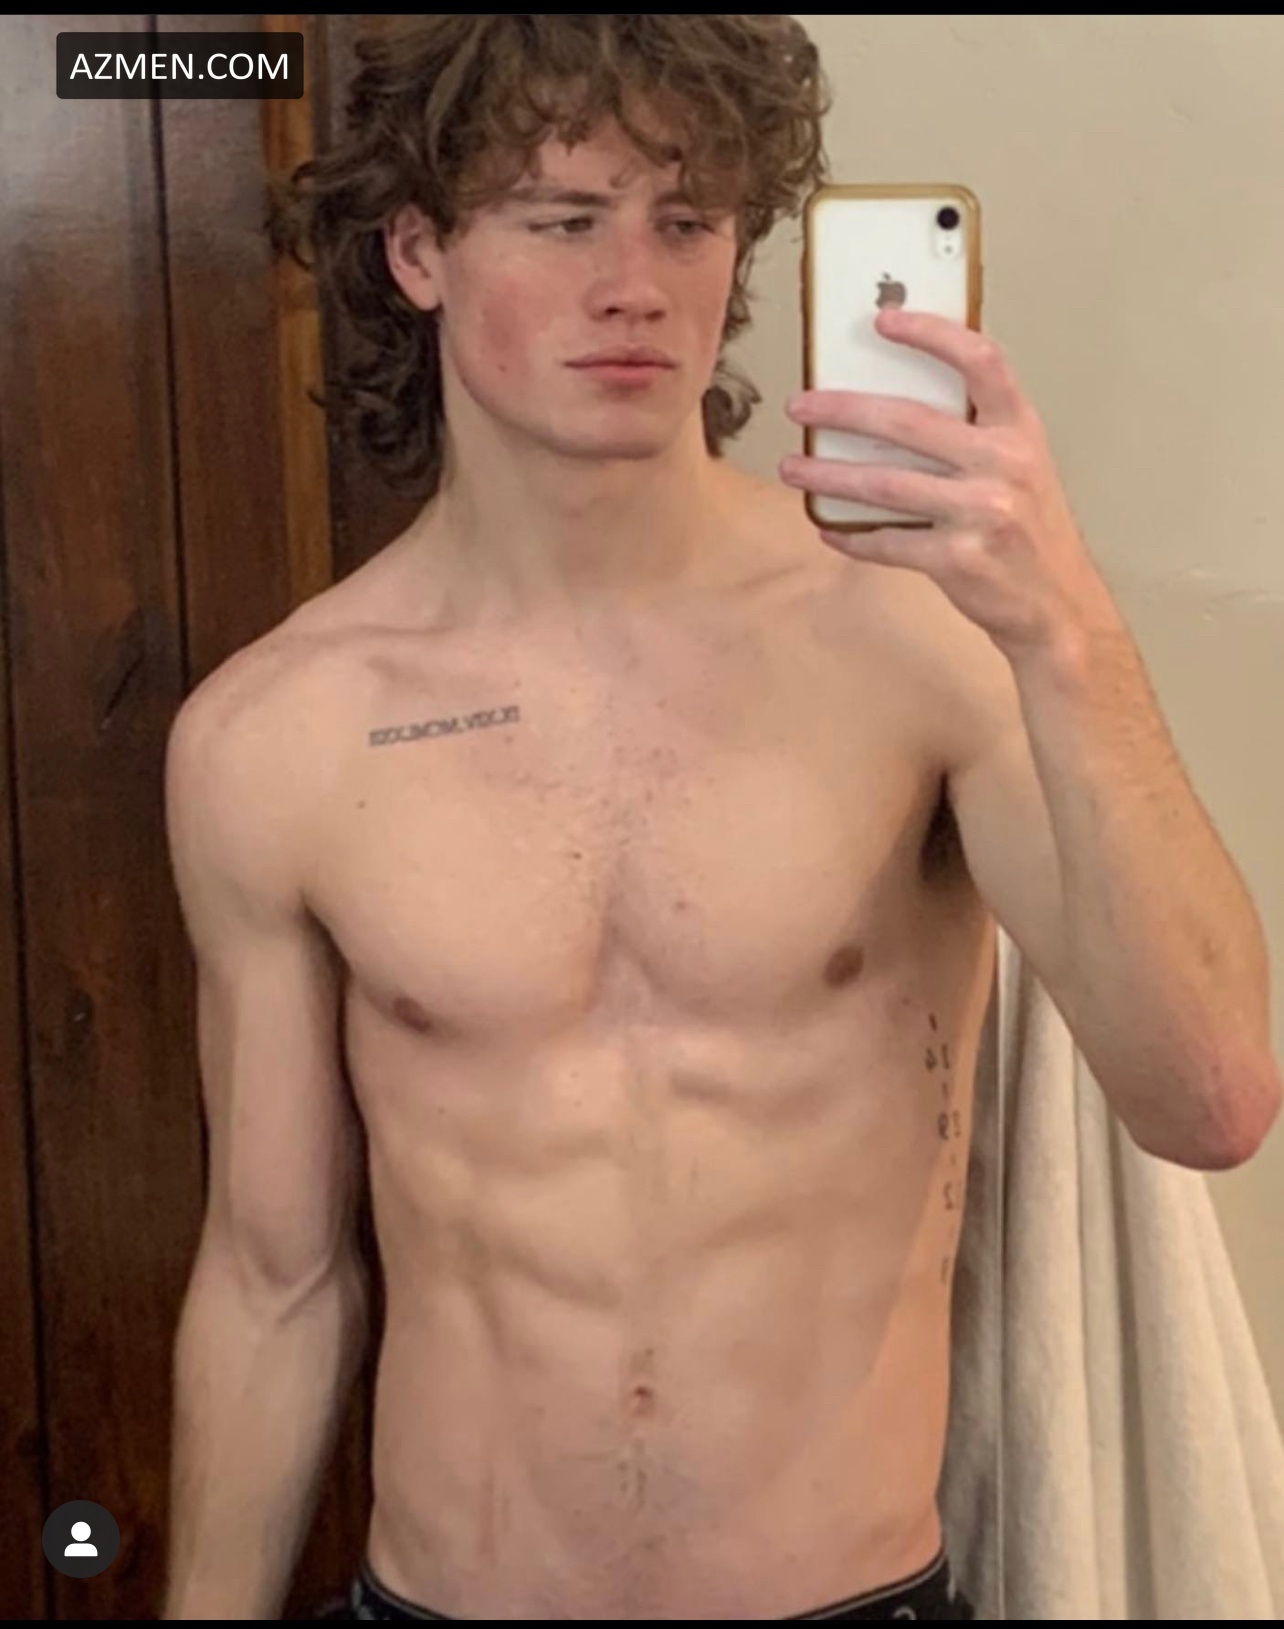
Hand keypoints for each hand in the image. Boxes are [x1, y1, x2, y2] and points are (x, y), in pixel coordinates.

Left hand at [778, 307, 1121, 663]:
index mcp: (1020, 430)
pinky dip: (852, 535)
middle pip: (908, 422)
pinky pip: (888, 542)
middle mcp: (1004, 464)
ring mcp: (981, 513)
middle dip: (843, 411)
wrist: (1059, 607)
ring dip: (828, 475)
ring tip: (791, 468)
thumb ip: (975, 433)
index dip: (933, 334)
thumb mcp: (1022, 466)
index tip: (884, 320)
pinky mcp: (958, 560)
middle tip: (800, 406)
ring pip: (884, 484)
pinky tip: (827, 526)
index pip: (981, 361)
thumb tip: (893, 406)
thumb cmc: (1030, 531)